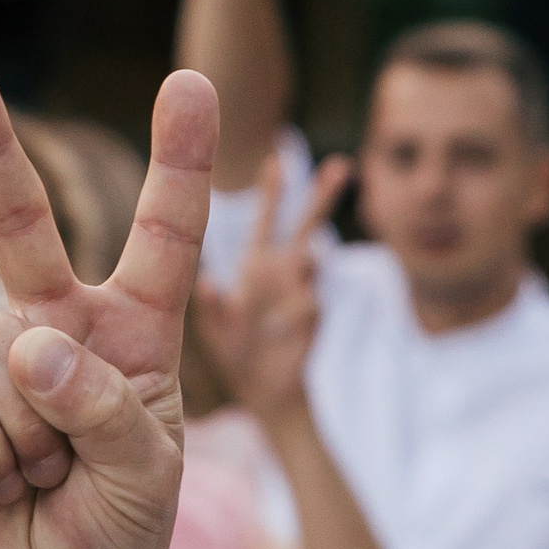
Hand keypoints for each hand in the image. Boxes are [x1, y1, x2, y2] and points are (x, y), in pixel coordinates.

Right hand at [0, 62, 218, 548]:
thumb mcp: (149, 476)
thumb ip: (107, 402)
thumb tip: (26, 340)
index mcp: (135, 339)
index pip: (164, 238)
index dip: (178, 162)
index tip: (193, 83)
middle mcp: (57, 334)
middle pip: (24, 224)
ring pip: (2, 345)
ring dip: (34, 435)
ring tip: (43, 482)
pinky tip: (0, 491)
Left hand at [194, 149, 349, 423]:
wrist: (261, 391)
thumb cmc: (234, 352)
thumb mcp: (216, 326)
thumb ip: (213, 305)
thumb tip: (208, 283)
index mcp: (256, 264)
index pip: (266, 219)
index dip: (273, 190)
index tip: (278, 157)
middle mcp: (281, 271)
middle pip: (303, 225)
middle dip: (321, 196)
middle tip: (341, 165)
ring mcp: (299, 292)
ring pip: (310, 257)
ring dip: (305, 256)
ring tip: (301, 259)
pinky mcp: (310, 319)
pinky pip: (308, 302)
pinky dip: (293, 310)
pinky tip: (277, 325)